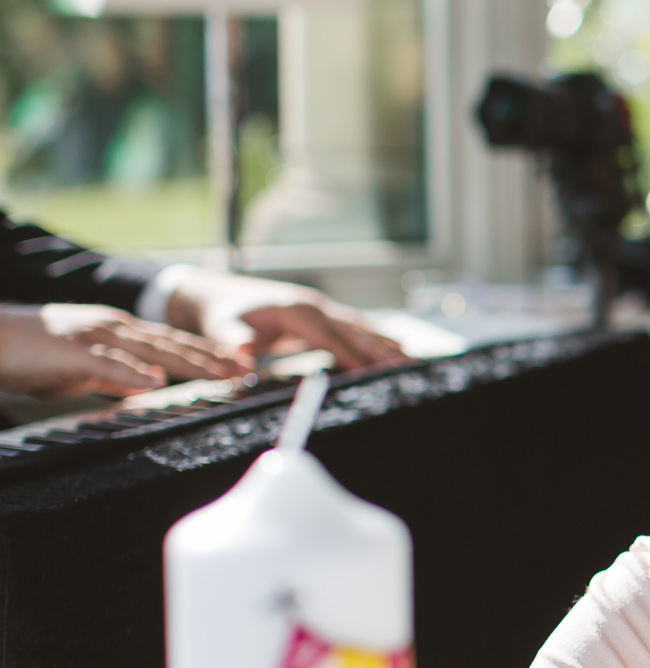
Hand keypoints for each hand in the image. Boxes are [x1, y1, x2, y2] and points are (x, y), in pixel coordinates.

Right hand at [0, 302, 246, 397]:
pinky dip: (132, 371)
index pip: (173, 343)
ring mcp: (95, 335)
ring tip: (218, 373)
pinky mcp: (72, 349)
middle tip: (246, 369)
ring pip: (151, 349)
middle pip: (173, 344)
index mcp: (119, 333)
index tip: (237, 364)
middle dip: (212, 356)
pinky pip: (107, 362)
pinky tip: (154, 381)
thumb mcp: (82, 368)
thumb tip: (144, 387)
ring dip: (187, 361)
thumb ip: (114, 377)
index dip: (207, 353)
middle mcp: (114, 328)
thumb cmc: (32, 354)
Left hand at [167, 271, 407, 370]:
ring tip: (413, 359)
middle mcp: (316, 307)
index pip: (332, 338)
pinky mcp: (322, 314)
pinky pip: (355, 327)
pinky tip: (395, 346)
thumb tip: (245, 359)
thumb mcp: (222, 328)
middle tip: (410, 368)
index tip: (374, 373)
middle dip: (383, 351)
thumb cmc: (220, 314)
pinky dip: (377, 338)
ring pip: (361, 328)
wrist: (217, 293)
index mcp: (297, 311)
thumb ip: (234, 344)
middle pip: (356, 332)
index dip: (353, 356)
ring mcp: (322, 308)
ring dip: (387, 343)